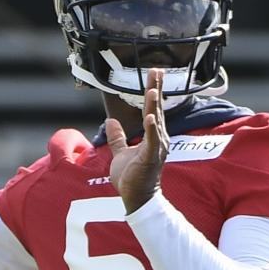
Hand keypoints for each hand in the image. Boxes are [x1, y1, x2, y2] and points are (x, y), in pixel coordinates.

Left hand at [105, 67, 169, 213]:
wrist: (137, 199)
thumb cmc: (132, 178)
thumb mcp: (120, 153)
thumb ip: (117, 137)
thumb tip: (110, 121)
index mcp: (152, 137)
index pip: (153, 109)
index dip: (153, 91)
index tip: (154, 74)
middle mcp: (158, 140)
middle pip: (157, 110)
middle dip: (156, 90)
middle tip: (157, 70)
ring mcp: (156, 149)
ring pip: (156, 122)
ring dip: (154, 105)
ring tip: (152, 89)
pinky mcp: (151, 159)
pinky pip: (152, 141)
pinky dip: (152, 129)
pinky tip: (151, 117)